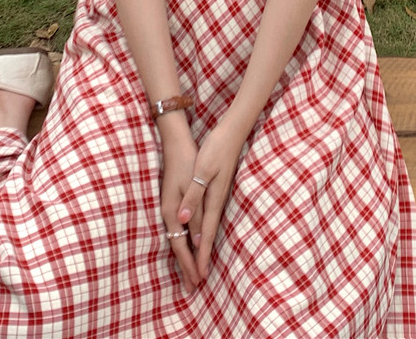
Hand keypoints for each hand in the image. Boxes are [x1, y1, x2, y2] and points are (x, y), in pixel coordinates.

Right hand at [161, 132, 201, 293]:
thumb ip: (195, 212)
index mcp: (173, 212)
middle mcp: (169, 214)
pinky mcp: (172, 203)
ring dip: (184, 258)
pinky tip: (186, 247)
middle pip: (177, 247)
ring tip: (190, 275)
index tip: (199, 281)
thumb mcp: (194, 186)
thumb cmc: (187, 162)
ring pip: (177, 240)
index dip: (191, 264)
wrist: (176, 142)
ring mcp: (169, 208)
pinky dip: (182, 244)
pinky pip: (177, 230)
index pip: (183, 246)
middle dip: (186, 268)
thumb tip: (194, 238)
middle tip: (192, 289)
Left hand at [177, 124, 243, 279]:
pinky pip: (209, 218)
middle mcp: (217, 202)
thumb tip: (183, 221)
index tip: (198, 277)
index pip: (204, 234)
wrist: (232, 132)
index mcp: (212, 200)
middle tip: (197, 282)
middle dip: (202, 259)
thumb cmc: (216, 149)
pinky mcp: (217, 190)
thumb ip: (193, 197)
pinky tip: (201, 235)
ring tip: (199, 266)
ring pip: (208, 228)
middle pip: (207, 236)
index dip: (200, 256)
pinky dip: (204, 232)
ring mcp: (218, 196)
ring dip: (203, 248)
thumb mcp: (202, 171)